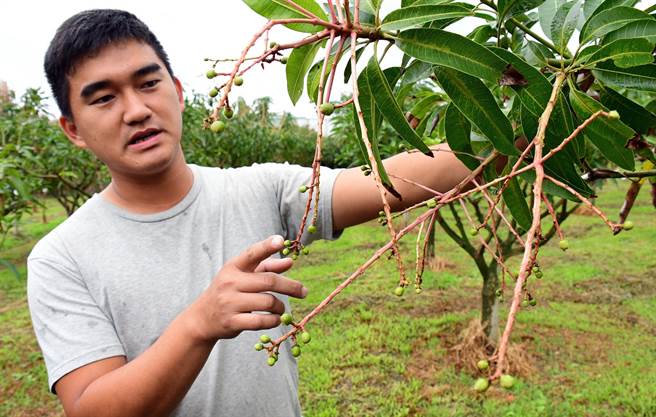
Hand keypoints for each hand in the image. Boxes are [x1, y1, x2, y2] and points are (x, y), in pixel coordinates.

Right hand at [185, 235, 306, 343]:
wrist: (202, 317)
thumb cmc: (230, 291)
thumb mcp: (243, 275)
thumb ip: (267, 266)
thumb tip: (290, 262)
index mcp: (233, 267)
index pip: (252, 254)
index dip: (266, 246)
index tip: (281, 240)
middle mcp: (230, 282)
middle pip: (268, 282)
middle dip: (291, 287)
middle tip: (304, 292)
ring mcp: (229, 302)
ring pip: (267, 302)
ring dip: (280, 307)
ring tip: (281, 309)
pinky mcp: (232, 321)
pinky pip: (261, 321)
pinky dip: (273, 321)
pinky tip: (275, 319)